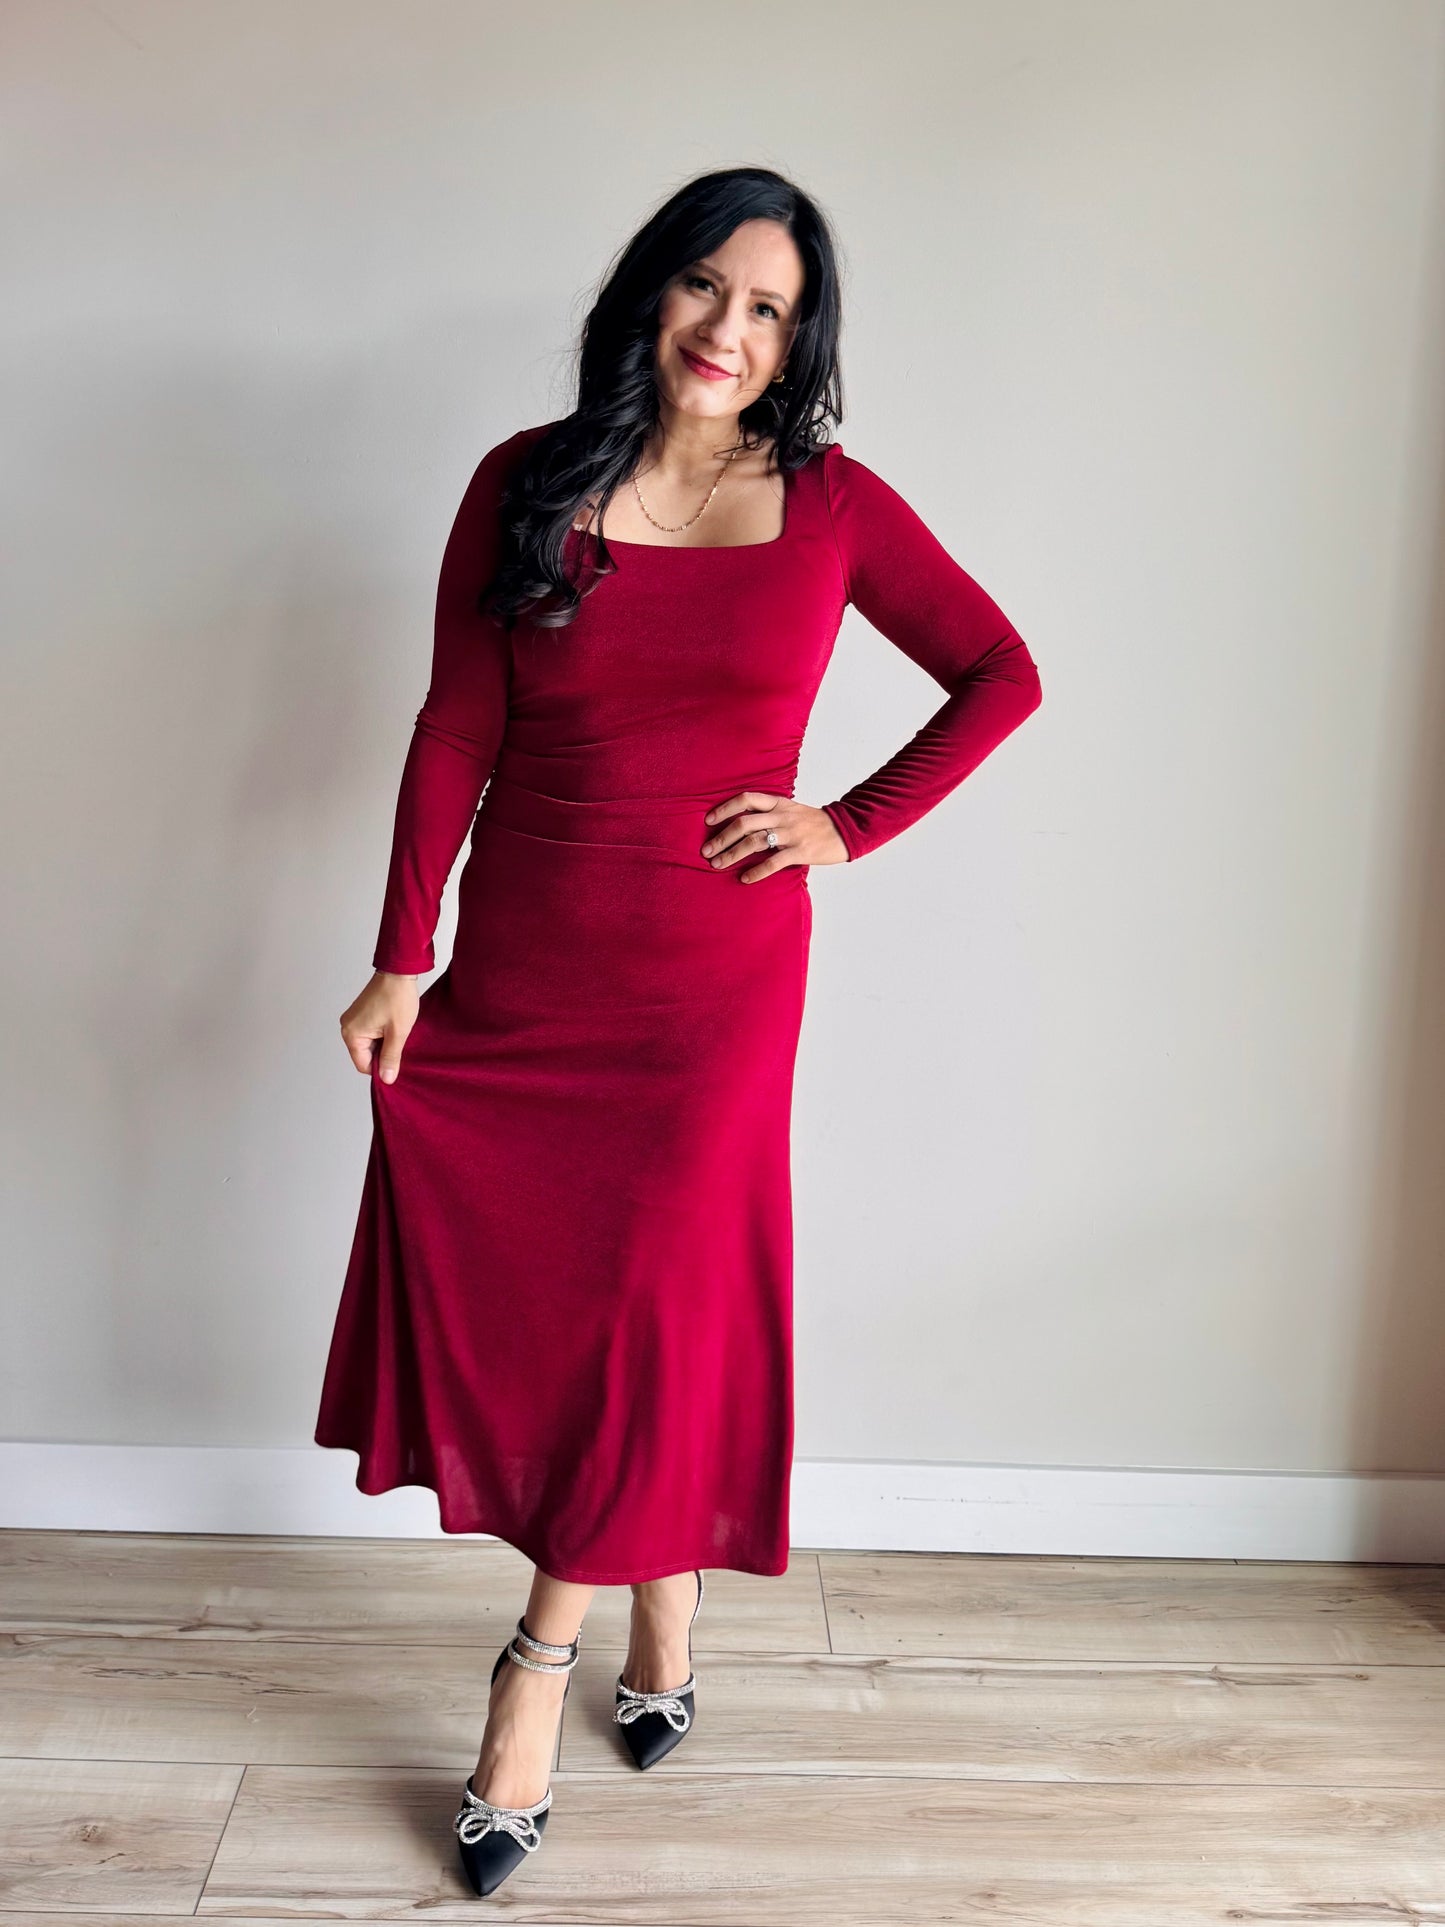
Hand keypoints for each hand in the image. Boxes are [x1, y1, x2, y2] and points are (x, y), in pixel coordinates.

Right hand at [339, 971, 418, 1083]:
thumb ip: (391, 1057)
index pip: (363, 1065)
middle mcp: (347, 1027)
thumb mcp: (398, 1033)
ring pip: (369, 1045)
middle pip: (365, 1055)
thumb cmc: (397, 998)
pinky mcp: (360, 1014)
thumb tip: (387, 1079)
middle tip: (399, 1044)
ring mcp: (353, 1020)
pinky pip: (369, 1034)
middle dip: (383, 1054)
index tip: (397, 1063)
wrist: (398, 971)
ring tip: (397, 1033)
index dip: (380, 1068)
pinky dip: (382, 1035)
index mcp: (351, 1034)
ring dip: (383, 1044)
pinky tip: (393, 1027)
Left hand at [701, 791, 848, 880]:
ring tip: (717, 865)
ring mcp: (791, 833)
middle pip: (744, 823)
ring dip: (732, 854)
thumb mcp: (792, 810)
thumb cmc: (815, 823)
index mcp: (779, 803)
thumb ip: (770, 814)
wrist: (846, 830)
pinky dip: (756, 871)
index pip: (746, 799)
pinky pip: (773, 862)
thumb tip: (742, 825)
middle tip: (706, 851)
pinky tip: (744, 878)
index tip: (708, 821)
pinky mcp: (800, 851)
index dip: (724, 808)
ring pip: (754, 842)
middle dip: (722, 838)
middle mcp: (782, 816)